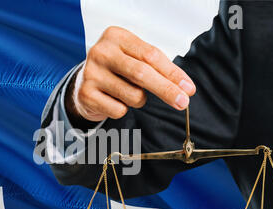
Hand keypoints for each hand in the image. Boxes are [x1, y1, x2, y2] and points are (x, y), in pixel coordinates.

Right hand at [66, 26, 195, 122]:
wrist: (84, 84)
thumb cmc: (117, 70)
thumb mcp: (135, 59)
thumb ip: (158, 68)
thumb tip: (184, 88)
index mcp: (116, 36)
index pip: (151, 56)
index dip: (172, 74)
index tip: (188, 88)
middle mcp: (101, 51)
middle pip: (142, 74)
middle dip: (166, 90)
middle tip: (182, 102)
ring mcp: (91, 73)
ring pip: (133, 95)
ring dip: (139, 100)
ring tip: (128, 93)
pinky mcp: (86, 94)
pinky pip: (119, 110)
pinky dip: (123, 109)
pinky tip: (113, 100)